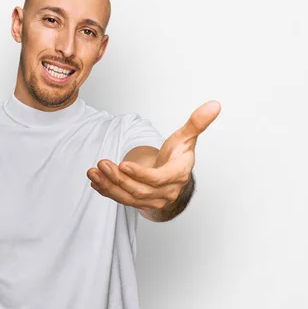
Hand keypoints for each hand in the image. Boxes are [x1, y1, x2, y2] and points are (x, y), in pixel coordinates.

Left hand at [87, 100, 220, 213]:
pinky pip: (122, 200)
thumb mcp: (186, 137)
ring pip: (129, 197)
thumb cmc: (178, 155)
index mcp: (178, 175)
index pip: (159, 179)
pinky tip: (95, 181)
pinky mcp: (142, 203)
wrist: (174, 175)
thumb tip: (214, 104)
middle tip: (102, 163)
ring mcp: (154, 200)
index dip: (141, 174)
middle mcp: (167, 192)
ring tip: (93, 172)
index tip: (124, 164)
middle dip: (119, 178)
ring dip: (109, 186)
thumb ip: (197, 122)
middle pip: (140, 190)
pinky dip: (107, 191)